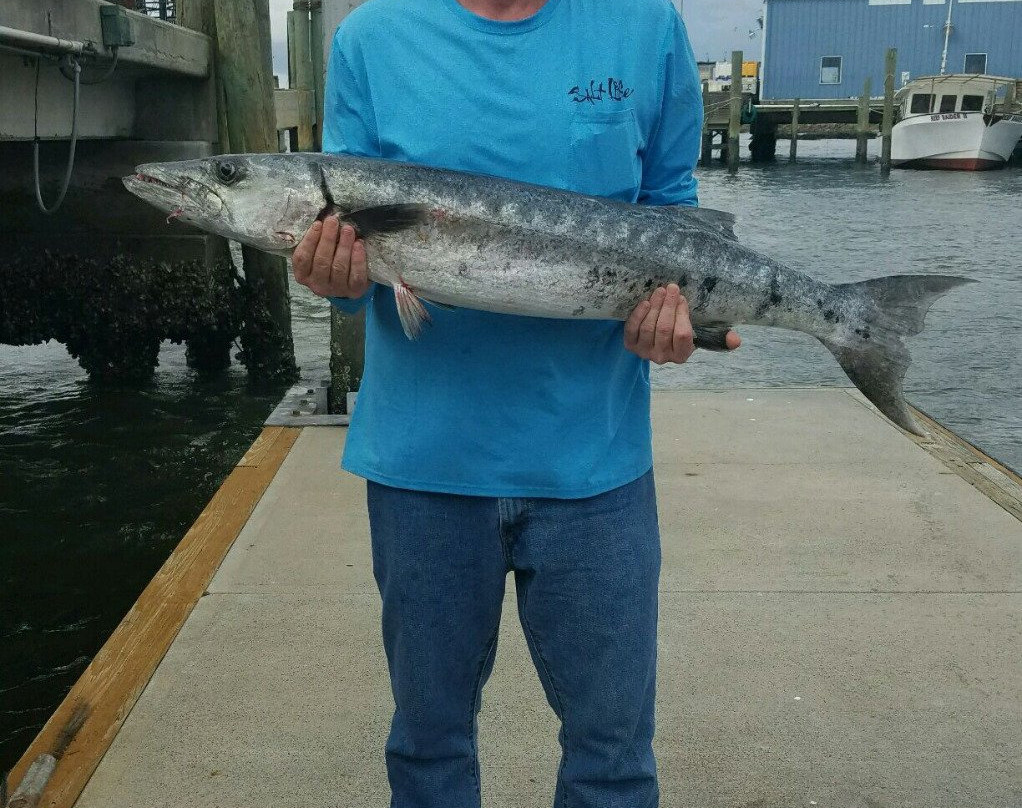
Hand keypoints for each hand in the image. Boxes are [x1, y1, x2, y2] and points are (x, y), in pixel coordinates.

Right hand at [292, 216, 369, 298]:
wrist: (348, 282)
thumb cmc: (329, 260)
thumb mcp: (317, 252)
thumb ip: (317, 240)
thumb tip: (323, 218)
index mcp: (303, 275)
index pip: (302, 258)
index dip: (309, 240)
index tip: (318, 224)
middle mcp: (317, 285)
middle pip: (321, 261)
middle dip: (328, 239)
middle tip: (333, 221)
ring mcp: (336, 289)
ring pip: (339, 267)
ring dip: (344, 246)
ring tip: (348, 229)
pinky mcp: (354, 291)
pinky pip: (356, 275)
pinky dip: (358, 259)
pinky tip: (359, 244)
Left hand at [624, 284, 740, 363]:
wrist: (656, 342)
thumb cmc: (680, 335)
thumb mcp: (700, 336)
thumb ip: (719, 338)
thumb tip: (736, 340)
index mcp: (681, 356)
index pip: (682, 335)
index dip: (682, 315)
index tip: (682, 298)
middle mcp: (661, 357)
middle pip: (664, 329)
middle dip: (668, 305)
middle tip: (671, 288)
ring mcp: (644, 353)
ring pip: (648, 327)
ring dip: (654, 306)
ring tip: (660, 291)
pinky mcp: (630, 346)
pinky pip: (632, 330)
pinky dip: (638, 315)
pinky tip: (645, 303)